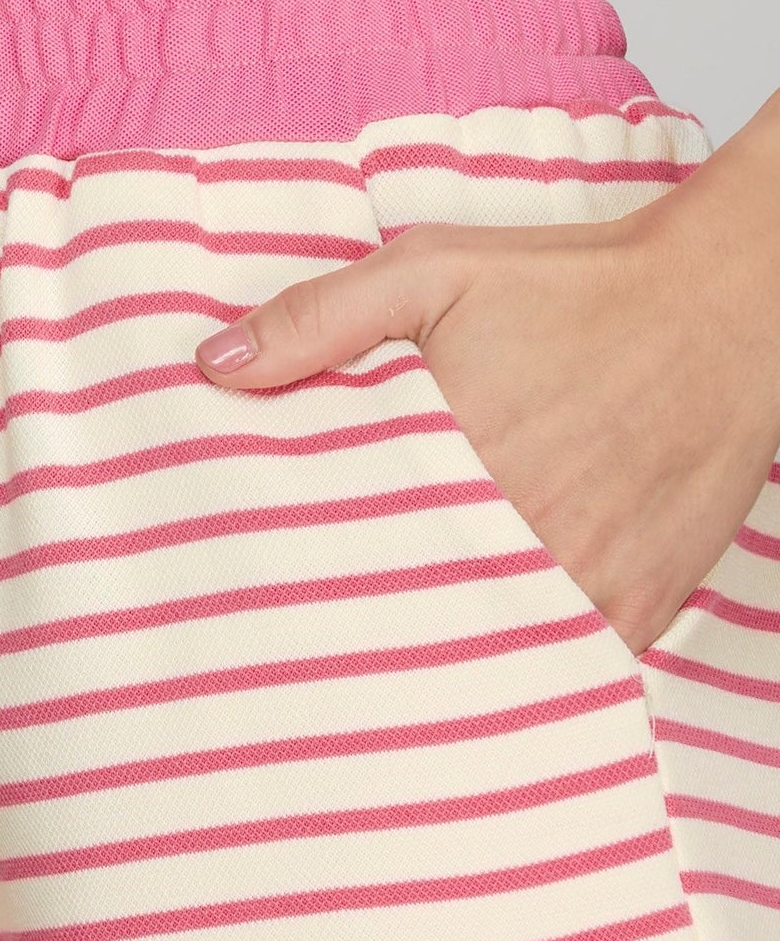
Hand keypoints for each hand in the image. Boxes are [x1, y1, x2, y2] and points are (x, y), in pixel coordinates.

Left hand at [193, 167, 779, 656]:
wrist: (727, 307)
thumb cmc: (575, 286)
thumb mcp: (433, 273)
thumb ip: (320, 321)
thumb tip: (213, 368)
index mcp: (453, 466)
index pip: (349, 561)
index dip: (308, 585)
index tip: (271, 599)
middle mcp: (521, 538)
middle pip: (414, 619)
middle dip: (366, 632)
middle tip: (314, 648)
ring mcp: (587, 584)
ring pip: (487, 656)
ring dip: (445, 659)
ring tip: (391, 666)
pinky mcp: (640, 607)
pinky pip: (564, 667)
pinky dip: (527, 666)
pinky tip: (486, 660)